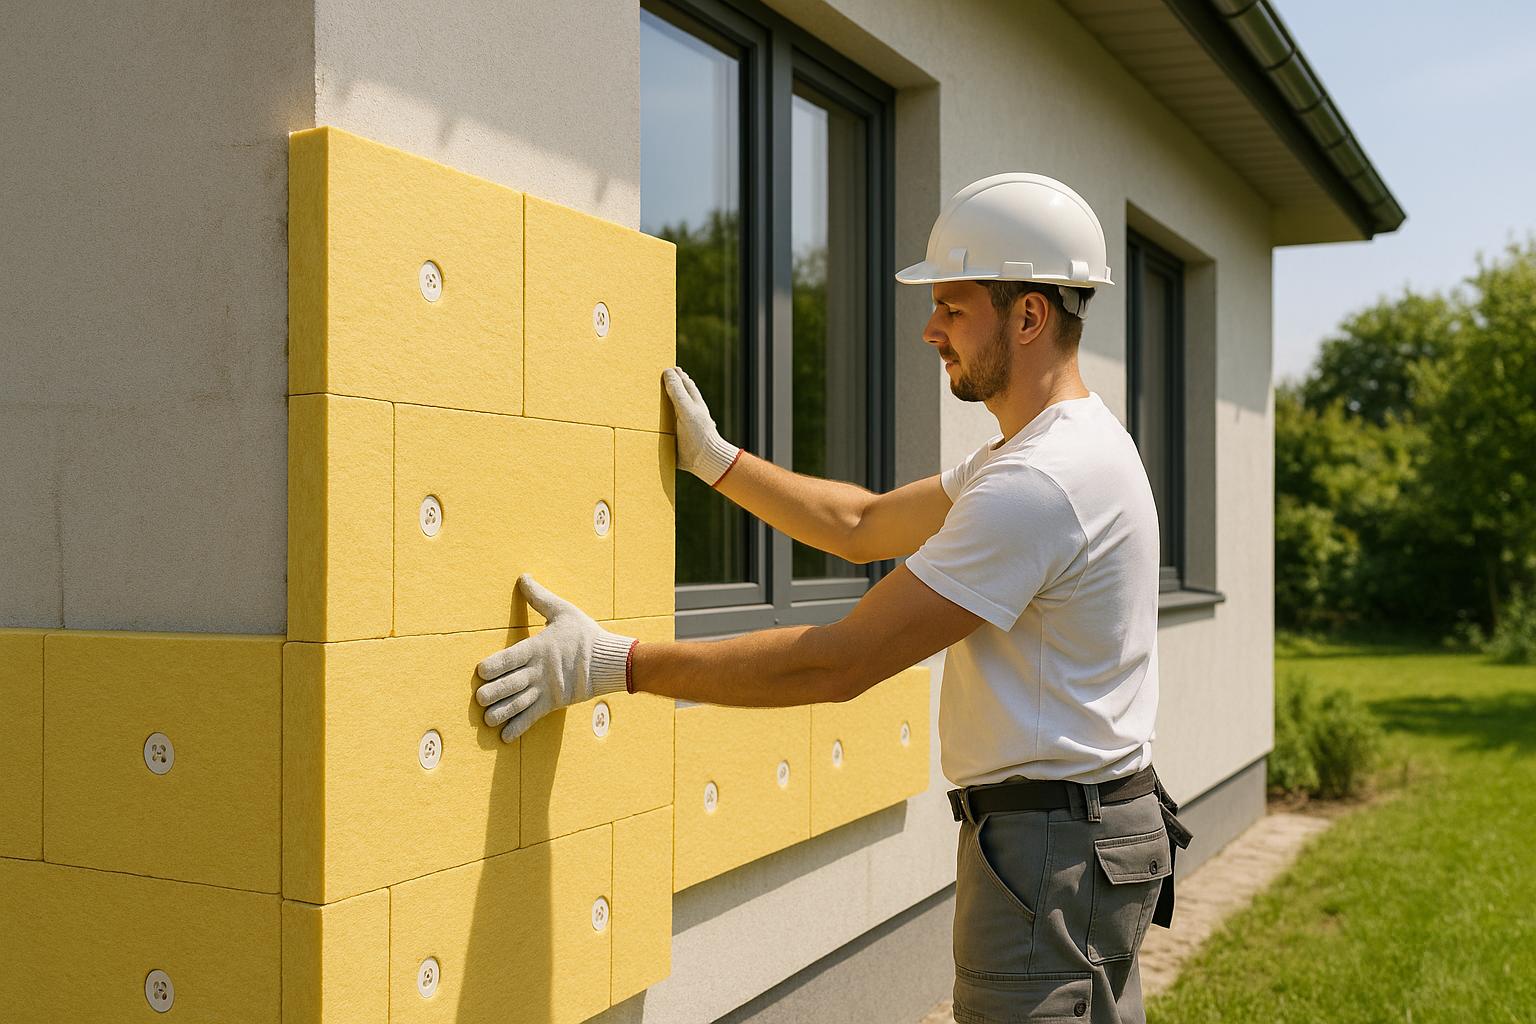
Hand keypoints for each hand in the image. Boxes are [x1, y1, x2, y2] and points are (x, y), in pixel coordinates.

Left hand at [475, 575, 636, 741]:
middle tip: (479, 698)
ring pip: (518, 705)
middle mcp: (539, 672)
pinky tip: (505, 737)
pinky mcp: (553, 704)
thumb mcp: (563, 612)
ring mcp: (546, 690)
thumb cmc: (585, 635)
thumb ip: (539, 597)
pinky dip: (518, 728)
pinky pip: (532, 718)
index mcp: (537, 649)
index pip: (509, 659)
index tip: (480, 671)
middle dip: (491, 693)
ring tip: (487, 720)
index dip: (492, 666)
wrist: (612, 661)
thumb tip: (523, 577)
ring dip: (500, 713)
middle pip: (509, 685)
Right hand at [663, 366, 740, 485]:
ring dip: (662, 401)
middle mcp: (687, 409)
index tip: (661, 365)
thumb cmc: (698, 434)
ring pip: (670, 406)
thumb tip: (668, 371)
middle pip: (675, 392)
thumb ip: (677, 391)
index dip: (672, 373)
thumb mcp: (686, 410)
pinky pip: (666, 423)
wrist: (704, 461)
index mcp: (691, 400)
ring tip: (653, 394)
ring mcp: (681, 422)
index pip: (680, 380)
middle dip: (667, 384)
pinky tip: (653, 419)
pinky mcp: (675, 435)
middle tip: (656, 376)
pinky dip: (659, 418)